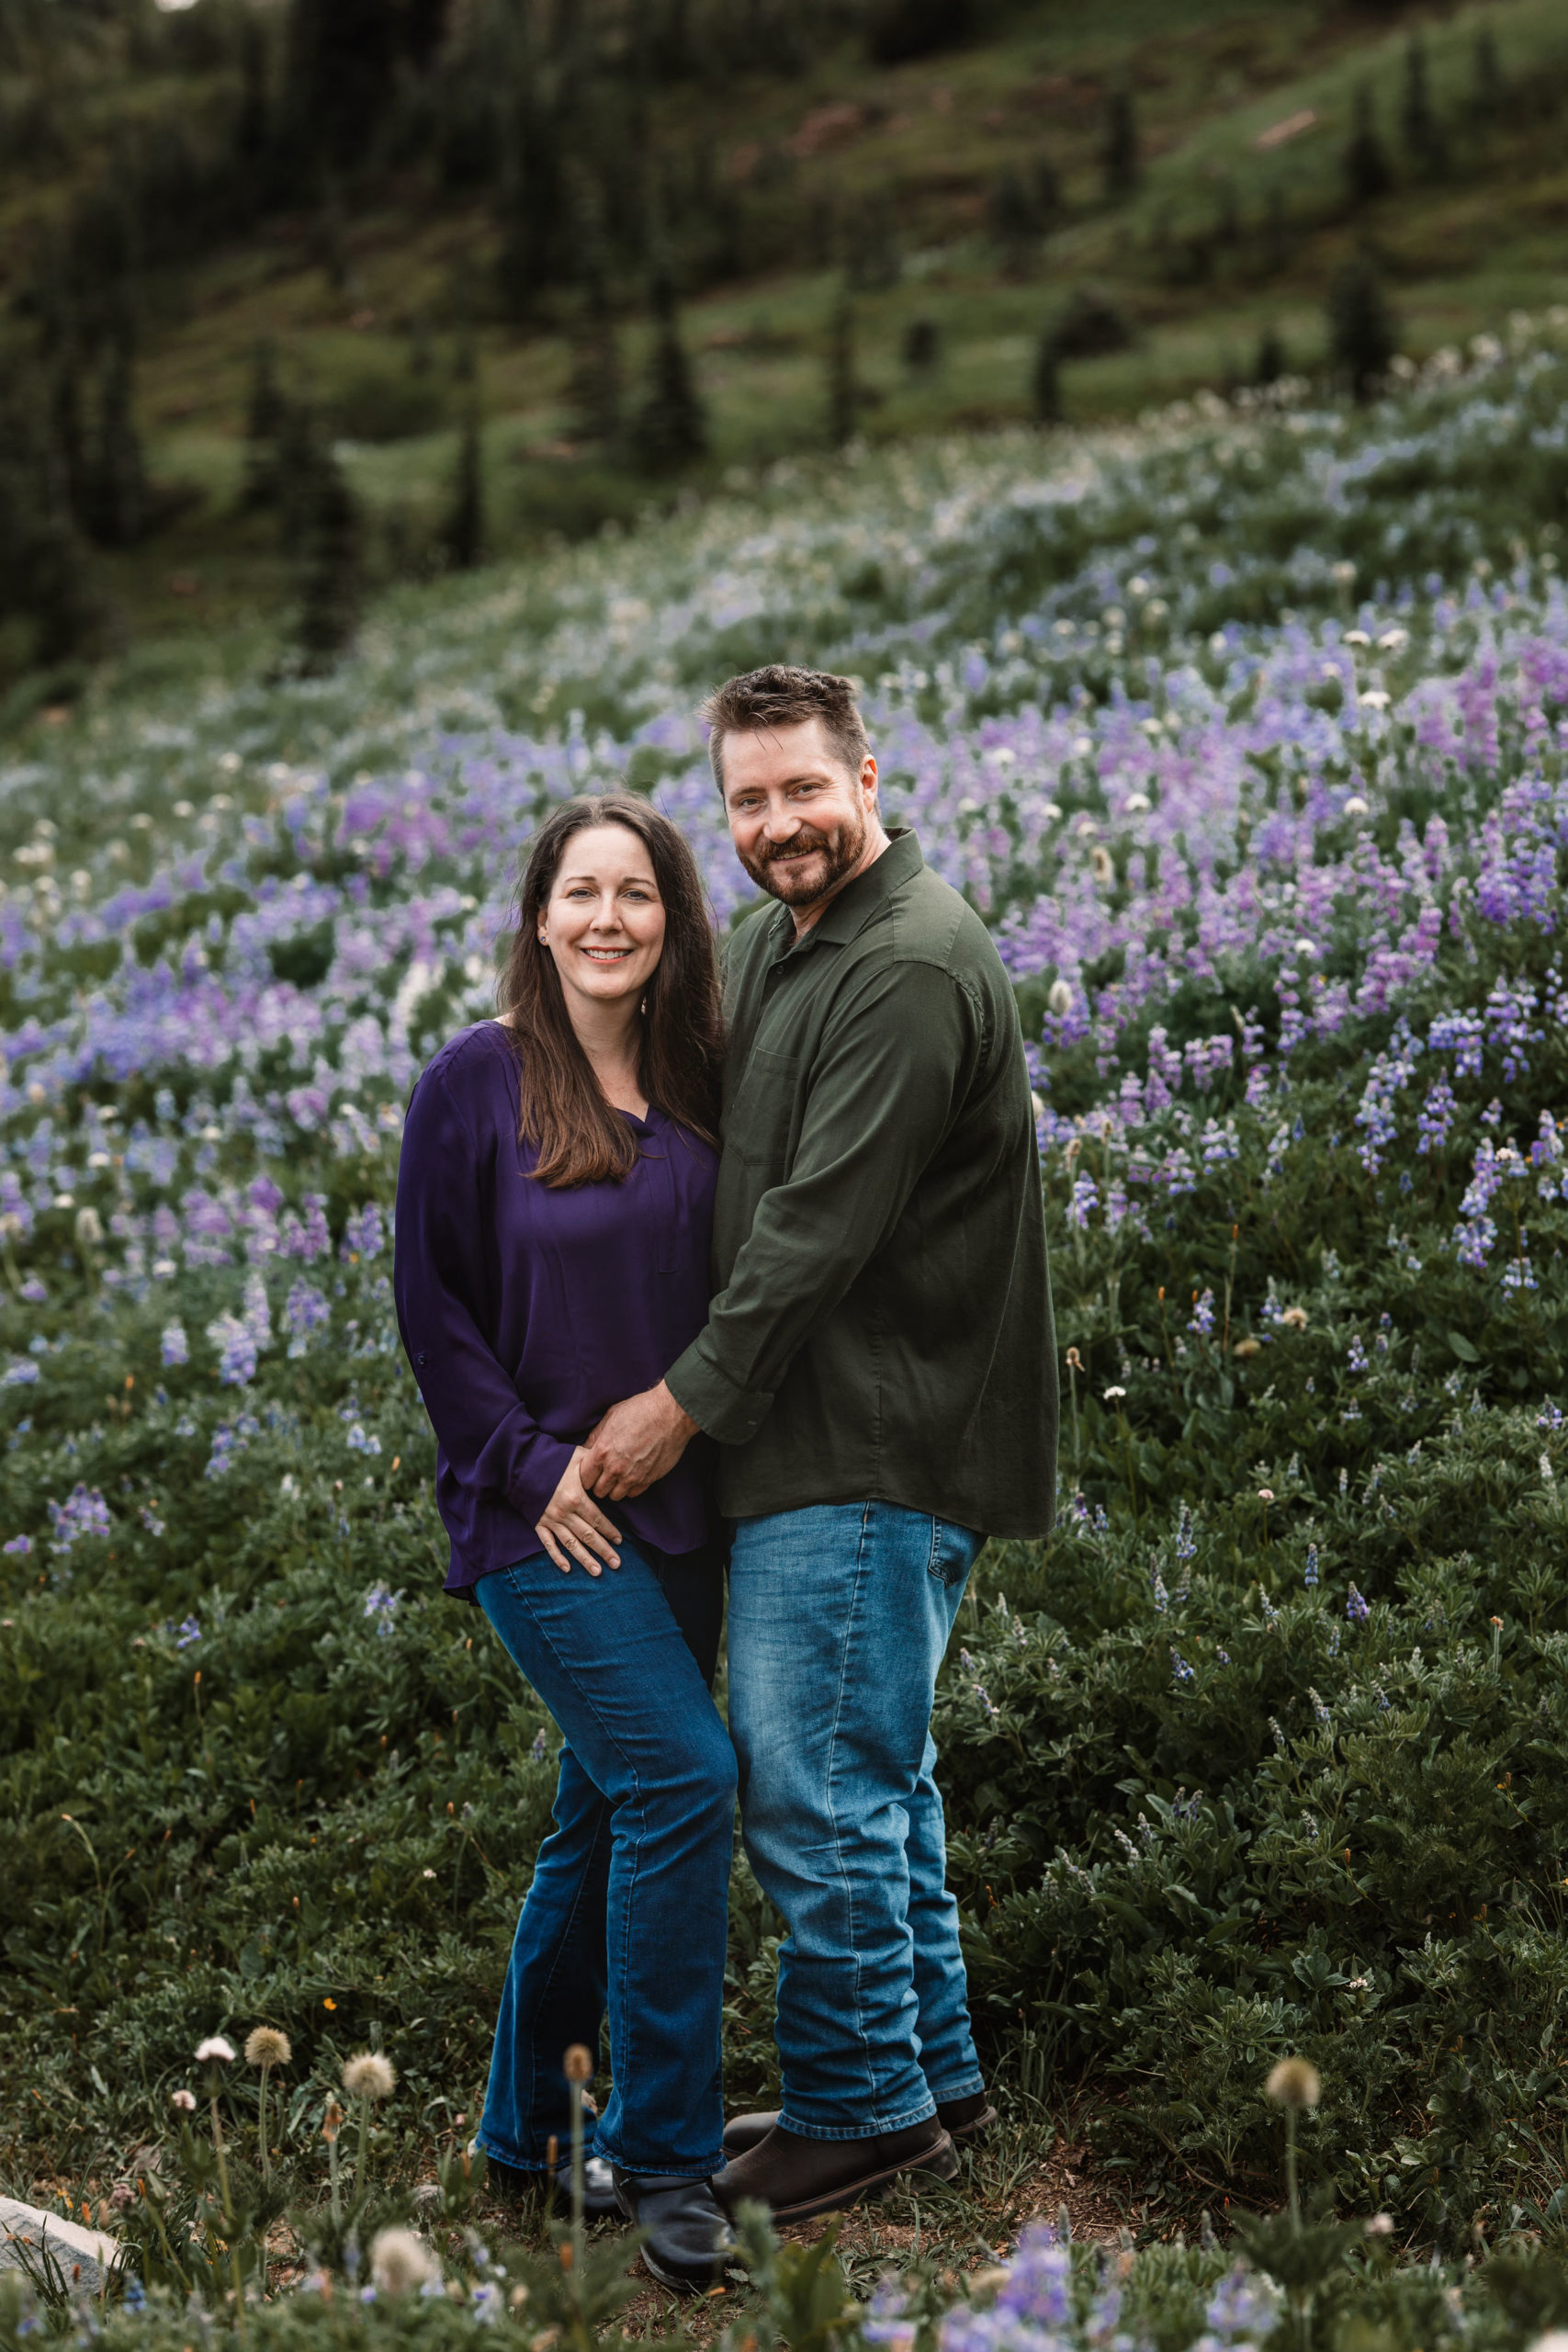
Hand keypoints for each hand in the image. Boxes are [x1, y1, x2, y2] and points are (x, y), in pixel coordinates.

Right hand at [537, 1447, 621, 1576]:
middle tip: (616, 1564)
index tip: (620, 1541)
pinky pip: (548, 1544)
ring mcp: (550, 1520)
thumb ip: (595, 1465)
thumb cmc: (552, 1459)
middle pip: (588, 1535)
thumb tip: (611, 1467)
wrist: (521, 1464)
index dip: (610, 1531)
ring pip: (571, 1544)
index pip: (597, 1519)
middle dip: (603, 1550)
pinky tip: (567, 1569)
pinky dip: (557, 1557)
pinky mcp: (538, 1524)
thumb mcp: (577, 1458)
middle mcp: (564, 1513)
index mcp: (576, 1498)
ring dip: (585, 1559)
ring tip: (597, 1572)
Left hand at [580, 1381, 698, 1501]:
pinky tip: (632, 1474)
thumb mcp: (611, 1416)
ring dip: (614, 1487)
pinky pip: (633, 1494)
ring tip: (619, 1475)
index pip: (584, 1478)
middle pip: (598, 1491)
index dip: (586, 1475)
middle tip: (604, 1473)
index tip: (591, 1469)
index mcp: (602, 1451)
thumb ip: (596, 1435)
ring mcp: (633, 1476)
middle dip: (599, 1483)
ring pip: (615, 1496)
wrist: (671, 1413)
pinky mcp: (649, 1479)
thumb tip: (586, 1448)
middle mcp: (615, 1468)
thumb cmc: (641, 1410)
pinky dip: (630, 1487)